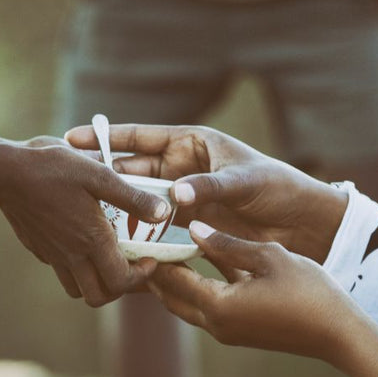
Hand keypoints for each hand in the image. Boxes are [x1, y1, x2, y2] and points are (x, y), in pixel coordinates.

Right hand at [0, 123, 166, 305]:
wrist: (2, 170)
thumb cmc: (51, 167)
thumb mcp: (98, 174)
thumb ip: (132, 197)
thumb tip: (164, 213)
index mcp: (91, 239)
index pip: (121, 281)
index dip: (142, 277)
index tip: (150, 258)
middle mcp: (71, 255)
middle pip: (98, 296)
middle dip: (120, 288)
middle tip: (131, 265)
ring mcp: (51, 254)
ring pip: (77, 288)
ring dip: (96, 281)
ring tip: (108, 256)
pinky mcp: (37, 248)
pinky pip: (60, 268)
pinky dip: (75, 265)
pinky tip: (80, 238)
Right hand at [65, 124, 347, 262]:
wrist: (303, 223)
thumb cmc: (279, 187)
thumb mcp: (244, 181)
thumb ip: (209, 186)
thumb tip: (176, 196)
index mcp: (193, 143)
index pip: (142, 137)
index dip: (109, 138)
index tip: (74, 137)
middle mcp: (184, 167)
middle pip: (135, 169)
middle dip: (106, 176)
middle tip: (75, 185)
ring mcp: (184, 195)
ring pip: (142, 199)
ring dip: (119, 207)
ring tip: (88, 216)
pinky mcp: (190, 222)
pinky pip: (158, 224)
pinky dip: (140, 231)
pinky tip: (117, 240)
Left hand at [150, 222, 377, 376]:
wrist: (338, 333)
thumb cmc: (308, 291)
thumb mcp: (268, 256)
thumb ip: (227, 244)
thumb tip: (193, 229)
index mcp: (218, 306)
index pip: (172, 278)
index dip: (155, 255)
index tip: (141, 231)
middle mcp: (215, 324)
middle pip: (171, 297)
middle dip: (156, 271)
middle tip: (144, 241)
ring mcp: (227, 332)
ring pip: (186, 305)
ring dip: (175, 281)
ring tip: (165, 249)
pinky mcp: (240, 332)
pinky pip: (206, 308)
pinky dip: (196, 288)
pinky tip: (199, 262)